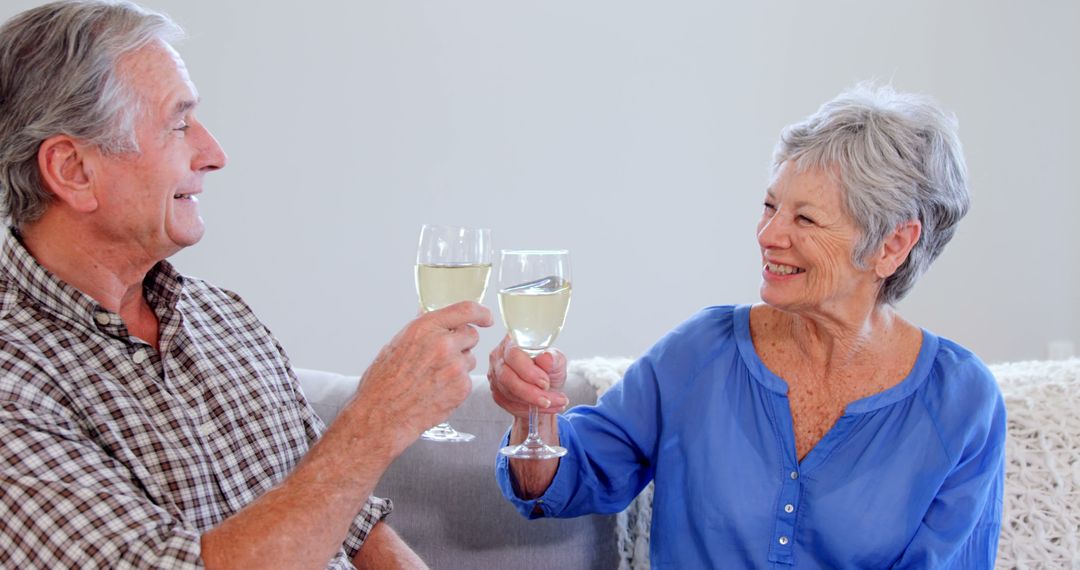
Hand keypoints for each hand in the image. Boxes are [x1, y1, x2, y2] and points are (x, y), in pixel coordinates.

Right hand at [352, 301, 492, 449]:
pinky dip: (456, 386)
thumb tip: (428, 316)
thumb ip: (420, 330)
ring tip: (433, 379)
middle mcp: (443, 344)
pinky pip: (467, 380)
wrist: (382, 414)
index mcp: (425, 328)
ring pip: (470, 359)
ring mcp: (455, 366)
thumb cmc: (384, 382)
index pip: (465, 310)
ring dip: (458, 366)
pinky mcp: (461, 387)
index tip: (486, 317)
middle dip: (462, 343)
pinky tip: (436, 391)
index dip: (480, 313)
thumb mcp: (396, 344)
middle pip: (471, 335)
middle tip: (444, 357)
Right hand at [487, 335, 568, 419]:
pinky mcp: (496, 392)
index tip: (545, 383)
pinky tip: (544, 408)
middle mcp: (499, 357)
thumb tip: (546, 358)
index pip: (514, 354)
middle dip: (529, 392)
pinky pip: (508, 405)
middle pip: (507, 376)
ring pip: (508, 393)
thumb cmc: (550, 369)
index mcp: (513, 341)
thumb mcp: (557, 361)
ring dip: (532, 402)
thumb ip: (553, 359)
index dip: (528, 371)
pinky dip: (528, 409)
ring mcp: (495, 375)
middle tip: (549, 400)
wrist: (546, 388)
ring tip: (554, 404)